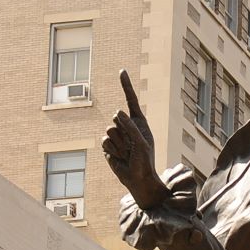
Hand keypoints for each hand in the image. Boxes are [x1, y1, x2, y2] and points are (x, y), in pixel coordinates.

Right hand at [102, 71, 169, 208]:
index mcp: (138, 122)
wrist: (138, 179)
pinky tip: (120, 157)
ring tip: (128, 154)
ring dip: (120, 144)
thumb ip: (131, 126)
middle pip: (116, 117)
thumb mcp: (142, 142)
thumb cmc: (145, 161)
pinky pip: (105, 141)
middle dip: (124, 133)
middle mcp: (126, 126)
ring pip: (110, 130)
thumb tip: (117, 112)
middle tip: (132, 147)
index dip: (125, 85)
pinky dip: (113, 150)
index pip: (131, 100)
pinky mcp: (108, 145)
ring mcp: (116, 135)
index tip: (121, 71)